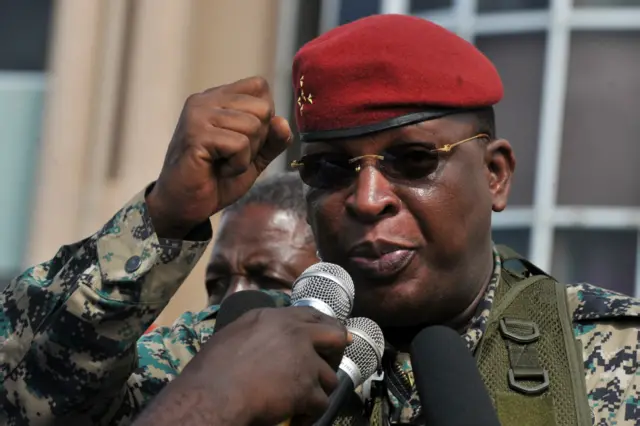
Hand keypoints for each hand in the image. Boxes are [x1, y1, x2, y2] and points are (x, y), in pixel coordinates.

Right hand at [133, 307, 348, 425]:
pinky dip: (310, 415)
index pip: (311, 315)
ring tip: (302, 402)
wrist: (213, 395)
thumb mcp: (235, 332)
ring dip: (318, 391)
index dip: (322, 329)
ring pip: (330, 377)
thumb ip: (260, 329)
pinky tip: (296, 419)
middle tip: (324, 369)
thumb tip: (269, 337)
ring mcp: (304, 360)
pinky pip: (322, 404)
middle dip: (335, 353)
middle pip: (335, 336)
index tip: (325, 341)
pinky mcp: (307, 388)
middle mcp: (295, 333)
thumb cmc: (213, 367)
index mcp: (275, 318)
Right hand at [146, 76, 291, 237]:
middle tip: (231, 156)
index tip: (244, 140)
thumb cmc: (215, 179)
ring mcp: (198, 115)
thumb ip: (272, 140)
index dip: (265, 117)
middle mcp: (205, 100)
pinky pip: (240, 145)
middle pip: (263, 107)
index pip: (259, 86)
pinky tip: (217, 170)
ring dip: (246, 156)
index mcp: (217, 98)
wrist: (185, 206)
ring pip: (254, 126)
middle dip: (258, 140)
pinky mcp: (196, 135)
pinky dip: (237, 165)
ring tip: (223, 163)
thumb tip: (282, 122)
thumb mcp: (254, 158)